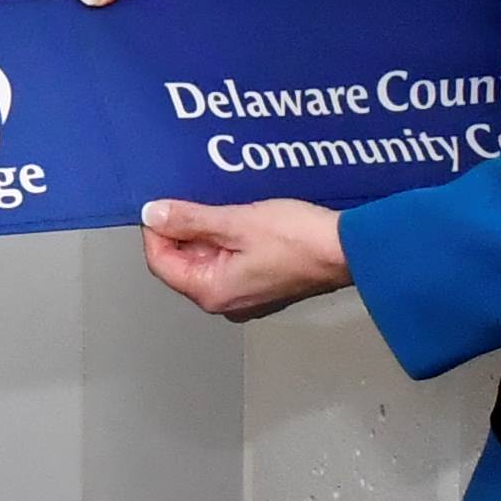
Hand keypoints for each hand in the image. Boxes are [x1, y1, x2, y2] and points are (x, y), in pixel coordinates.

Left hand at [138, 195, 347, 320]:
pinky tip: (238, 218)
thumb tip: (154, 215)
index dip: (156, 230)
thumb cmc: (300, 241)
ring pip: (207, 260)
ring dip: (207, 232)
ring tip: (222, 206)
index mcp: (212, 292)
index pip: (161, 262)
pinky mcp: (261, 283)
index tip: (160, 204)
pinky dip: (227, 239)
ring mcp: (245, 295)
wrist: (346, 250)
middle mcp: (225, 301)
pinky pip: (230, 260)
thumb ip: (191, 220)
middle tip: (196, 199)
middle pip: (183, 263)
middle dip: (184, 230)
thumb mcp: (236, 222)